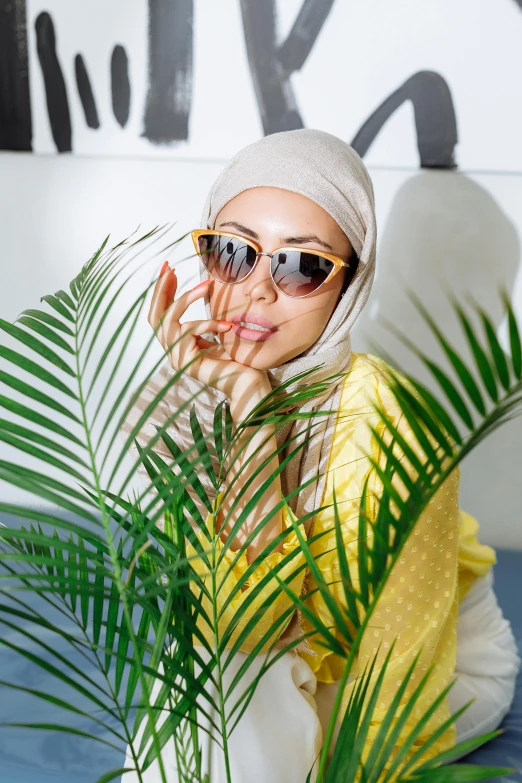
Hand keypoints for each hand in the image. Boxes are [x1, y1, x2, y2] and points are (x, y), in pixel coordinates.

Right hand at [148, 263, 270, 405]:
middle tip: (169, 268)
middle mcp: (172, 352)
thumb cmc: (238, 361)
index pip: (159, 315)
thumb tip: (201, 292)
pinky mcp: (186, 362)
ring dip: (186, 299)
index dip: (161, 292)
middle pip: (154, 317)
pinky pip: (189, 332)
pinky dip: (209, 324)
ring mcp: (177, 359)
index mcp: (177, 346)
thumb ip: (204, 322)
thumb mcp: (218, 335)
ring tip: (207, 285)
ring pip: (168, 321)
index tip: (168, 269)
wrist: (249, 386)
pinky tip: (228, 325)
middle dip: (160, 290)